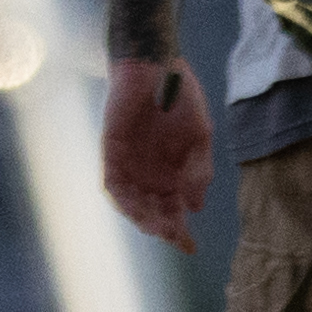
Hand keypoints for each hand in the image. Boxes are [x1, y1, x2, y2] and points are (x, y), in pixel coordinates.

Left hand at [99, 57, 207, 245]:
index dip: (179, 231)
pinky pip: (112, 181)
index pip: (172, 210)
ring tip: (156, 227)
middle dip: (162, 227)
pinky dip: (122, 196)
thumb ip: (199, 170)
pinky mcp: (111, 150)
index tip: (190, 247)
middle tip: (174, 236)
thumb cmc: (179, 97)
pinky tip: (134, 207)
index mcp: (170, 172)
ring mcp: (128, 162)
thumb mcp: (200, 135)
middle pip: (151, 210)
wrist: (156, 64)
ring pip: (131, 201)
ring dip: (141, 217)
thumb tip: (196, 206)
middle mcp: (148, 172)